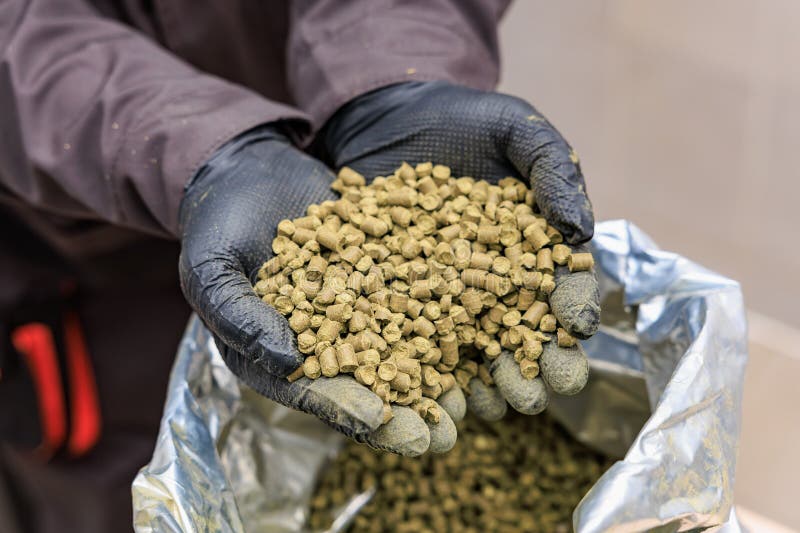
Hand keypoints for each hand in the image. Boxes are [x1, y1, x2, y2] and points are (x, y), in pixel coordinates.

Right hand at [178, 125, 460, 454]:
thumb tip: (289, 362)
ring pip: (398, 350)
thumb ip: (240, 315)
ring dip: (432, 379)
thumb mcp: (212, 268)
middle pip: (364, 384)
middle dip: (401, 413)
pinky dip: (442, 317)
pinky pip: (414, 298)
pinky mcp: (382, 276)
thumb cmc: (218, 222)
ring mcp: (356, 309)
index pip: (311, 391)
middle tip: (440, 437)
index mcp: (276, 353)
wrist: (249, 170)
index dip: (343, 408)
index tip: (379, 419)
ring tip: (470, 403)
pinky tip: (476, 330)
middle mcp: (322, 340)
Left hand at [320, 81, 598, 418]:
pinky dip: (422, 369)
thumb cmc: (465, 118)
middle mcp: (493, 281)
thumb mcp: (518, 130)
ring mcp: (445, 294)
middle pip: (519, 332)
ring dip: (483, 383)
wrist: (391, 112)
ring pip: (470, 348)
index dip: (571, 311)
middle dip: (532, 365)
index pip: (561, 287)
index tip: (576, 333)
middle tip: (538, 394)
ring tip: (491, 408)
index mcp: (532, 248)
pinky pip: (411, 338)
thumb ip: (555, 171)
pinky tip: (430, 396)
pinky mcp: (396, 296)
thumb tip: (581, 229)